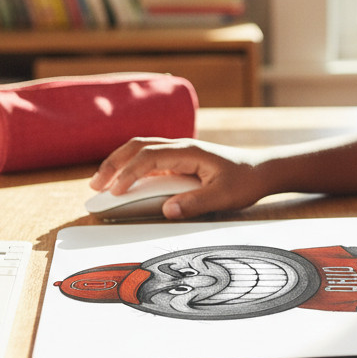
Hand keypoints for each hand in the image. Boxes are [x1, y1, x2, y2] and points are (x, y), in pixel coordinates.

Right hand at [89, 137, 269, 218]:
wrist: (262, 170)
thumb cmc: (245, 181)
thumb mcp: (224, 197)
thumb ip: (196, 204)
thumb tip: (167, 210)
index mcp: (189, 151)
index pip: (149, 157)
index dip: (128, 173)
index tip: (114, 192)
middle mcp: (181, 147)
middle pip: (137, 147)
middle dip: (112, 165)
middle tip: (94, 187)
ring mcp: (179, 152)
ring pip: (140, 149)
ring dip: (118, 164)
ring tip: (100, 184)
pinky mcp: (180, 160)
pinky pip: (149, 159)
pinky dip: (130, 168)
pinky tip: (122, 183)